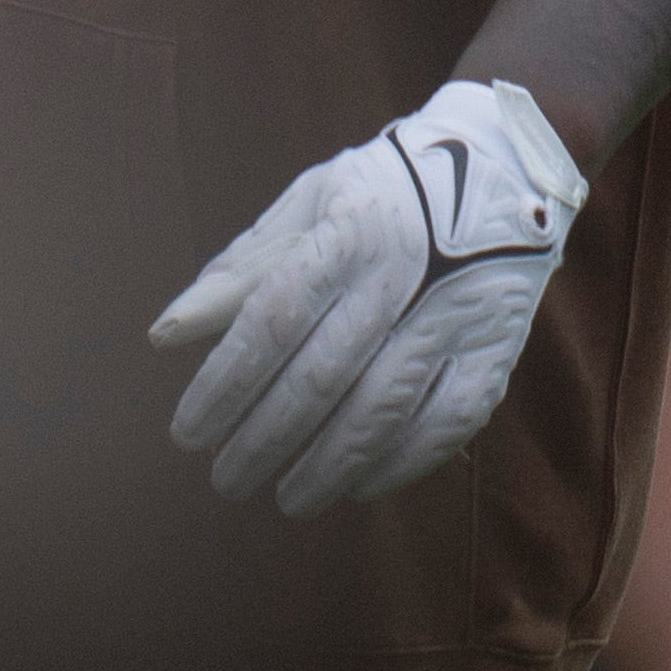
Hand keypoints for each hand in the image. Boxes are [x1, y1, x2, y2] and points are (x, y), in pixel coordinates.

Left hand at [149, 77, 586, 516]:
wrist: (503, 171)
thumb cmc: (379, 192)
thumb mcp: (306, 205)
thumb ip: (240, 270)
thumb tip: (167, 334)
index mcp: (343, 235)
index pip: (271, 322)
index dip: (224, 384)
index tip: (187, 432)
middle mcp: (400, 278)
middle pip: (322, 376)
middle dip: (266, 438)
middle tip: (225, 480)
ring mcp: (455, 318)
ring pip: (384, 409)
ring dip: (328, 465)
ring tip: (286, 498)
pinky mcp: (496, 351)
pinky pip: (447, 423)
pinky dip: (400, 463)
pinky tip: (357, 486)